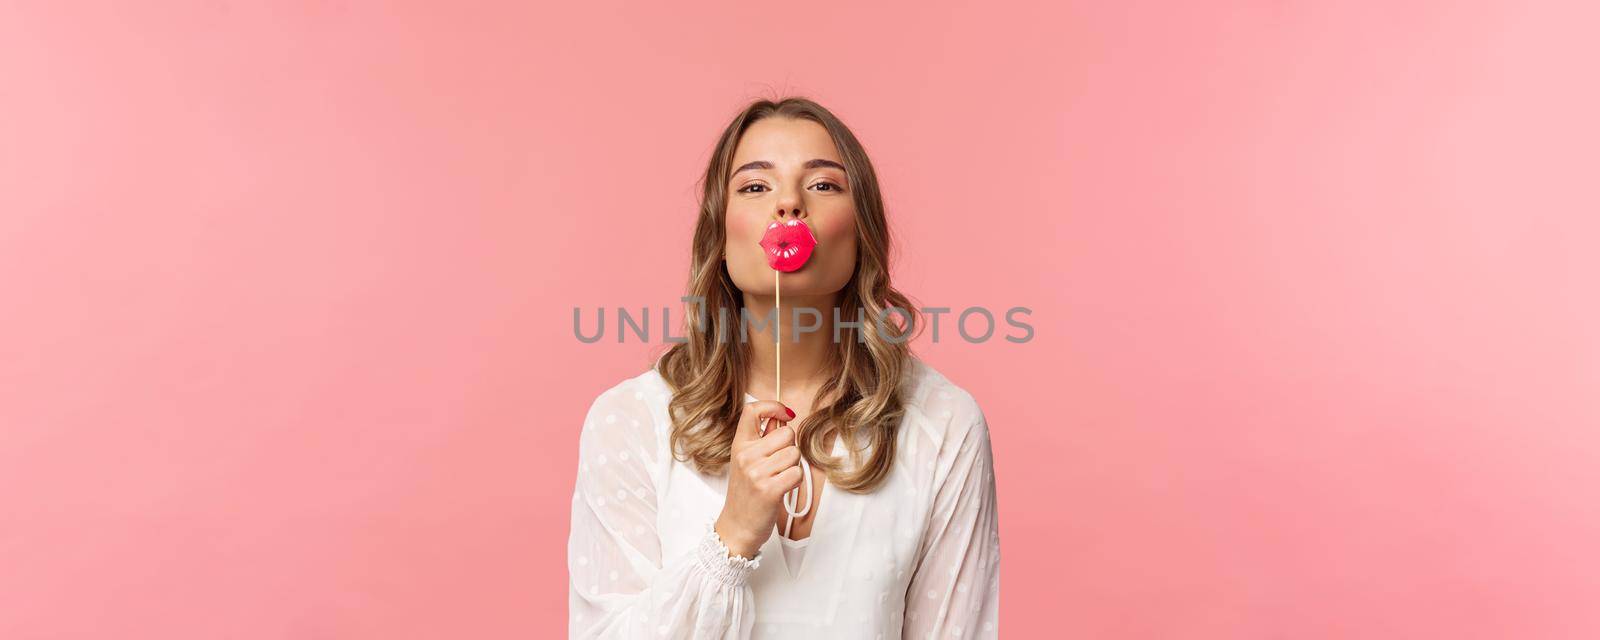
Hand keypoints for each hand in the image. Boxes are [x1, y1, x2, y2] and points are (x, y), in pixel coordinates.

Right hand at [714, 400, 802, 558]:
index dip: (774, 407)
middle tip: (779, 465)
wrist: (737, 527)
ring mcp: (756, 473)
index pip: (753, 410)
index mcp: (739, 445)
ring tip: (779, 478)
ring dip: (794, 466)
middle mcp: (746, 456)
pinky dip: (795, 481)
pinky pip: (797, 472)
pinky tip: (783, 488)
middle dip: (790, 448)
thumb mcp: (746, 462)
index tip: (786, 414)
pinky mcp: (769, 490)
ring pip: (794, 454)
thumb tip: (781, 418)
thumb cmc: (746, 494)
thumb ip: (763, 440)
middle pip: (787, 434)